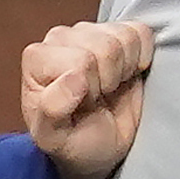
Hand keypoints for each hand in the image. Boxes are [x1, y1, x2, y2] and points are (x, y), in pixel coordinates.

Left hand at [22, 20, 154, 178]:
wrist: (98, 147)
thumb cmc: (72, 140)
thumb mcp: (53, 137)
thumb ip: (53, 109)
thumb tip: (76, 77)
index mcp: (37, 58)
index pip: (82, 60)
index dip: (93, 87)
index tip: (85, 105)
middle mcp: (60, 38)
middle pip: (106, 45)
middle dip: (110, 78)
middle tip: (99, 97)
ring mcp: (89, 32)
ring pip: (124, 37)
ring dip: (126, 68)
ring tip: (111, 86)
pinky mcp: (117, 34)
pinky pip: (141, 31)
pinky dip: (142, 55)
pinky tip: (127, 73)